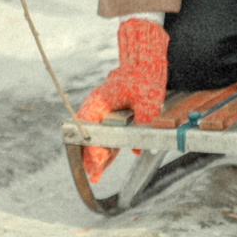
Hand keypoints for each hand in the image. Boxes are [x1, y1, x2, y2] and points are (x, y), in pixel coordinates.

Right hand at [76, 17, 168, 181]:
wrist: (144, 61)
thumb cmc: (144, 76)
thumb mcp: (148, 100)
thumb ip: (143, 122)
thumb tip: (138, 147)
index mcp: (99, 101)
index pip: (89, 128)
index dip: (93, 148)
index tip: (98, 162)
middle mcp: (96, 107)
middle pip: (89, 136)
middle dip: (90, 156)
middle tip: (94, 175)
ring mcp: (102, 112)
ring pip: (95, 137)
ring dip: (97, 154)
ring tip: (97, 174)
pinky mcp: (109, 115)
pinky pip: (104, 133)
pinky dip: (104, 147)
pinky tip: (105, 161)